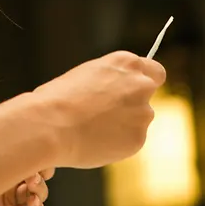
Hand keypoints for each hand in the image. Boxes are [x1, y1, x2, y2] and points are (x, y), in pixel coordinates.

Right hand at [33, 51, 165, 169]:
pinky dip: (116, 142)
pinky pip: (130, 141)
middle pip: (147, 96)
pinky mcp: (139, 138)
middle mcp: (140, 85)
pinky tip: (93, 140)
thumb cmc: (57, 98)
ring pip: (138, 120)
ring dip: (123, 124)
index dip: (144, 81)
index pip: (155, 71)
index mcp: (125, 63)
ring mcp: (142, 113)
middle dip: (132, 104)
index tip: (132, 90)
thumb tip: (115, 98)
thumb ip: (109, 82)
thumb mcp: (85, 76)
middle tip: (106, 112)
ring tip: (90, 128)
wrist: (50, 124)